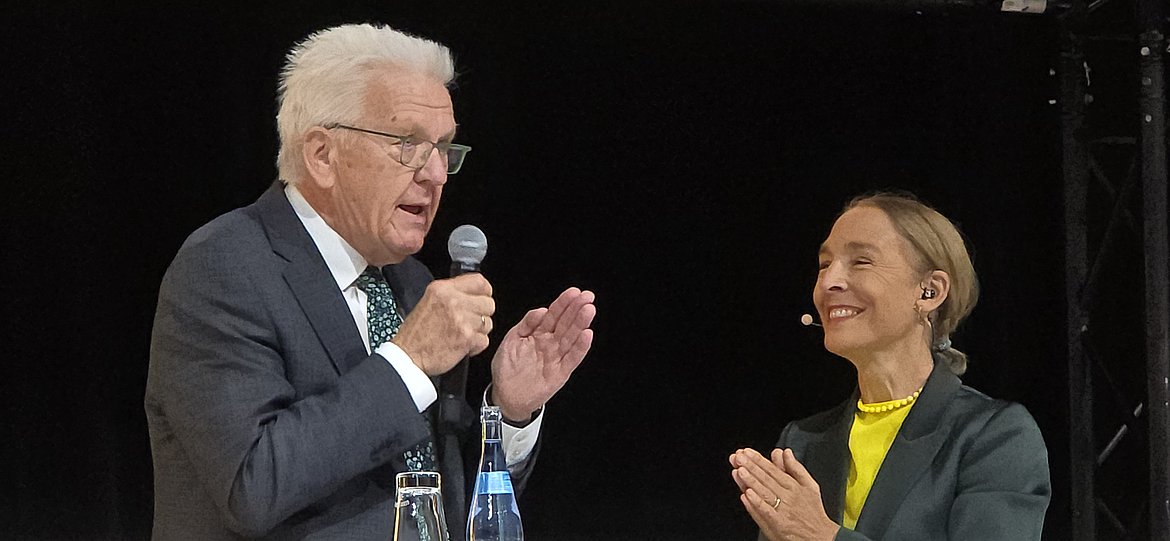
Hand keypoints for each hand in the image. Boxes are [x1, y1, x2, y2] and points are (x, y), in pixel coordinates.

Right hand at [392, 273, 494, 375]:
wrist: (408, 356)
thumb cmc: (416, 334)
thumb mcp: (429, 301)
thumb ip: (451, 294)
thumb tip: (474, 294)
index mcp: (442, 289)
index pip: (480, 281)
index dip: (484, 292)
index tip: (481, 299)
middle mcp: (453, 301)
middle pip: (488, 303)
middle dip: (481, 314)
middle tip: (468, 322)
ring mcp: (462, 319)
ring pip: (488, 323)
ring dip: (478, 331)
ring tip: (461, 334)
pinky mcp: (467, 338)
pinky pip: (485, 340)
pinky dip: (476, 346)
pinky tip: (461, 345)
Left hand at [490, 287, 595, 421]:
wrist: (505, 395)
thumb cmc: (507, 368)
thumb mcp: (512, 340)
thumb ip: (526, 324)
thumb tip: (541, 310)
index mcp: (538, 333)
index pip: (554, 314)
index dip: (563, 303)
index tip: (574, 292)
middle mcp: (550, 343)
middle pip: (566, 323)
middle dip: (576, 309)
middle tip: (587, 296)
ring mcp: (556, 357)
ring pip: (571, 338)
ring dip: (581, 324)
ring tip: (588, 310)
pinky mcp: (561, 373)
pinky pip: (572, 358)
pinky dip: (580, 347)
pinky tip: (587, 335)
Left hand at [729, 448, 838, 540]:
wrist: (820, 536)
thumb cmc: (813, 511)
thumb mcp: (810, 485)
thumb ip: (796, 468)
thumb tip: (786, 452)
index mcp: (794, 485)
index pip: (772, 469)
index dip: (758, 460)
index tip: (747, 452)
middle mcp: (787, 496)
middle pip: (766, 479)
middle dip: (750, 467)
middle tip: (738, 457)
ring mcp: (782, 510)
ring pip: (764, 492)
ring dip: (751, 481)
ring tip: (739, 470)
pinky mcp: (778, 524)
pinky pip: (765, 511)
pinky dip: (756, 503)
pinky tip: (746, 494)